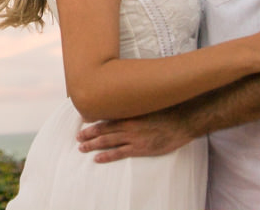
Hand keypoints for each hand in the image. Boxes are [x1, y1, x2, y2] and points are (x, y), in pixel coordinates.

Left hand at [76, 111, 191, 162]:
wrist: (182, 122)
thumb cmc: (167, 112)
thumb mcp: (148, 105)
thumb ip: (136, 105)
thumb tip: (127, 101)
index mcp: (129, 113)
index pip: (106, 118)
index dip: (94, 122)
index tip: (83, 124)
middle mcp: (128, 125)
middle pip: (103, 130)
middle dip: (88, 134)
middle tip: (78, 137)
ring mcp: (133, 137)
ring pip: (107, 141)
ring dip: (92, 145)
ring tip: (82, 148)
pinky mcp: (140, 148)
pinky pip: (119, 153)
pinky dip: (106, 156)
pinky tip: (97, 158)